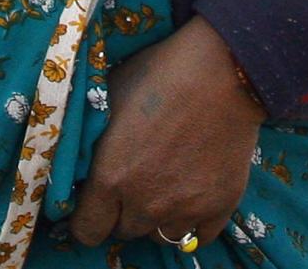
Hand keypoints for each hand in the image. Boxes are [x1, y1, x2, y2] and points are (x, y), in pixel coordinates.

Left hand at [66, 16, 263, 248]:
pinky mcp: (219, 207)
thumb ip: (95, 136)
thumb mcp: (110, 95)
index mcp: (111, 178)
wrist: (224, 71)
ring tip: (163, 187)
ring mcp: (185, 209)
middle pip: (124, 232)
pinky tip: (190, 197)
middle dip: (122, 212)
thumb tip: (84, 153)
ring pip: (160, 237)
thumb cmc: (160, 73)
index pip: (87, 230)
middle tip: (132, 183)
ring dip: (156, 218)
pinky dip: (191, 222)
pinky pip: (198, 238)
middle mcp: (145, 203)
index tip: (93, 205)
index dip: (86, 219)